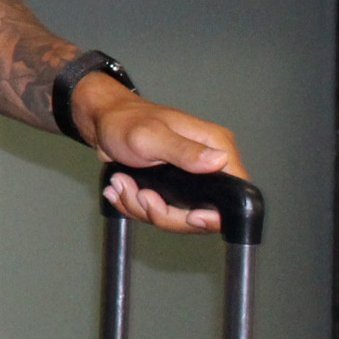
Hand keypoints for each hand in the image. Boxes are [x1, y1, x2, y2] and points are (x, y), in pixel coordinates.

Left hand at [79, 76, 248, 235]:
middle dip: (165, 213)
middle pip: (203, 214)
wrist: (102, 120)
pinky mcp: (174, 188)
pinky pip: (161, 212)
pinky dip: (137, 206)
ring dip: (143, 207)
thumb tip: (220, 160)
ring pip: (177, 217)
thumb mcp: (152, 136)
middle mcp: (209, 165)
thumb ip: (184, 151)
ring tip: (122, 184)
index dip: (214, 214)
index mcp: (216, 147)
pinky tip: (122, 188)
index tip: (189, 216)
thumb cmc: (125, 120)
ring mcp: (191, 179)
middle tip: (140, 195)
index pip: (235, 194)